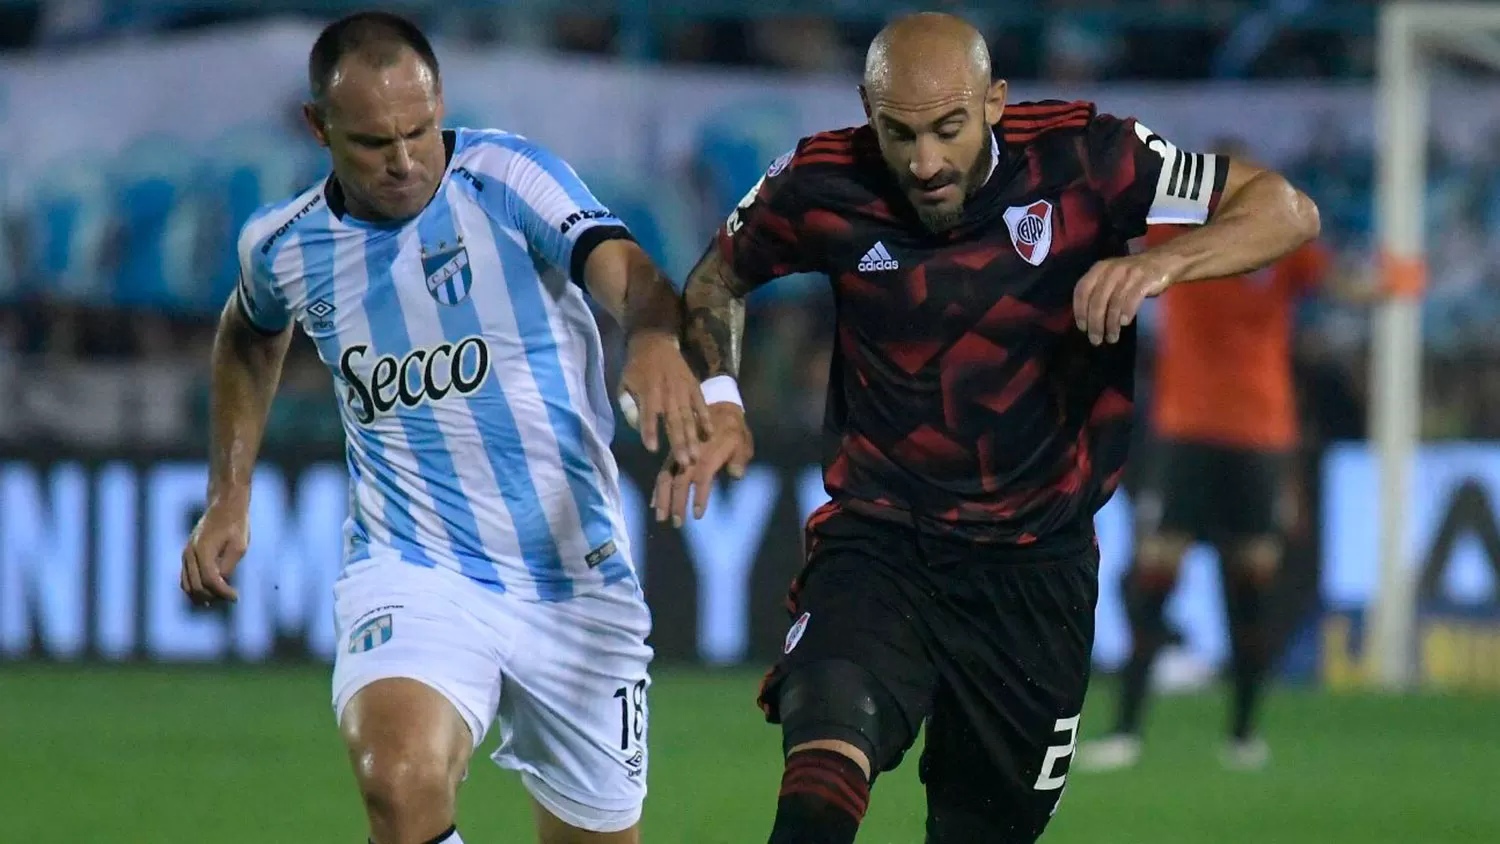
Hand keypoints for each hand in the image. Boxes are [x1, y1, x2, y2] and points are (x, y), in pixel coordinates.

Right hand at [181, 494, 248, 605]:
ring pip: (187, 584)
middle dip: (213, 596)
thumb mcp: (239, 546)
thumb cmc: (235, 526)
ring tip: (217, 601)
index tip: (236, 598)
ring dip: (201, 596)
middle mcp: (189, 554)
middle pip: (196, 586)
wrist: (224, 507)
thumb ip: (228, 566)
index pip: (209, 581)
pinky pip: (186, 578)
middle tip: (230, 598)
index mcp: (202, 551)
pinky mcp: (187, 555)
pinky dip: (194, 588)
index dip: (222, 593)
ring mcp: (186, 554)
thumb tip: (221, 583)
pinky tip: (208, 594)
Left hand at [618, 331, 713, 466]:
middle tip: (685, 464)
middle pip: (674, 421)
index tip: (652, 449)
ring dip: (693, 438)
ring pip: (689, 417)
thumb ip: (628, 405)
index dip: (650, 431)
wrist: (655, 342)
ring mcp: (683, 390)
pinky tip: (710, 434)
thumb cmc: (637, 368)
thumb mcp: (624, 384)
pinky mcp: (694, 387)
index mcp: (648, 392)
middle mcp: (667, 393)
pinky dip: (706, 419)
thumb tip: (637, 426)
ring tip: (697, 456)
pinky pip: (701, 405)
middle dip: (679, 443)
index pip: (648, 415)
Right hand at [651, 403, 753, 526]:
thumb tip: (735, 474)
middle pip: (680, 480)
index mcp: (709, 452)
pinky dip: (658, 489)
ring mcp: (679, 455)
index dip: (700, 496)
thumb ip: (740, 459)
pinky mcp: (673, 456)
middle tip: (676, 523)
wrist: (720, 410)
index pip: (703, 477)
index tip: (698, 514)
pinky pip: (663, 473)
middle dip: (677, 503)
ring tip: (661, 517)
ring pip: (667, 477)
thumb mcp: (743, 441)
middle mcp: (690, 454)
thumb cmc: (733, 431)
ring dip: (663, 498)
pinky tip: (654, 504)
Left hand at [1073, 253, 1180, 344]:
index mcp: (1099, 269)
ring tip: (1112, 337)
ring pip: (1115, 302)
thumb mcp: (1110, 279)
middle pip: (1097, 300)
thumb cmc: (1131, 277)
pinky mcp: (1145, 278)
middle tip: (1096, 340)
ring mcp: (1129, 273)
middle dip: (1095, 323)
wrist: (1162, 262)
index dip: (1080, 310)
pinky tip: (1124, 323)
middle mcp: (1111, 269)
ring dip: (1111, 323)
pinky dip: (1127, 311)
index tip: (1082, 328)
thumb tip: (1087, 320)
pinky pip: (1133, 297)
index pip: (1082, 290)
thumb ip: (1098, 293)